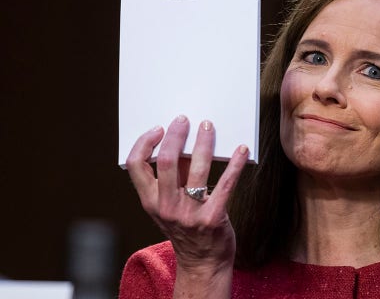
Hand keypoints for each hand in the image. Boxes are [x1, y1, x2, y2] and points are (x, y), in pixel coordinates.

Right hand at [126, 115, 247, 296]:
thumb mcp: (170, 206)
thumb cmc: (187, 228)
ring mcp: (189, 214)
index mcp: (151, 201)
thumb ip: (173, 179)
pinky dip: (234, 164)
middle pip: (166, 161)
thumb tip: (181, 143)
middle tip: (185, 120)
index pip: (136, 165)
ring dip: (203, 143)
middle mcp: (166, 207)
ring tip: (208, 127)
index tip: (159, 128)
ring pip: (195, 169)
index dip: (145, 142)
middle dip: (176, 136)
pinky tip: (241, 150)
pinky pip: (225, 185)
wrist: (203, 263)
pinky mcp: (213, 218)